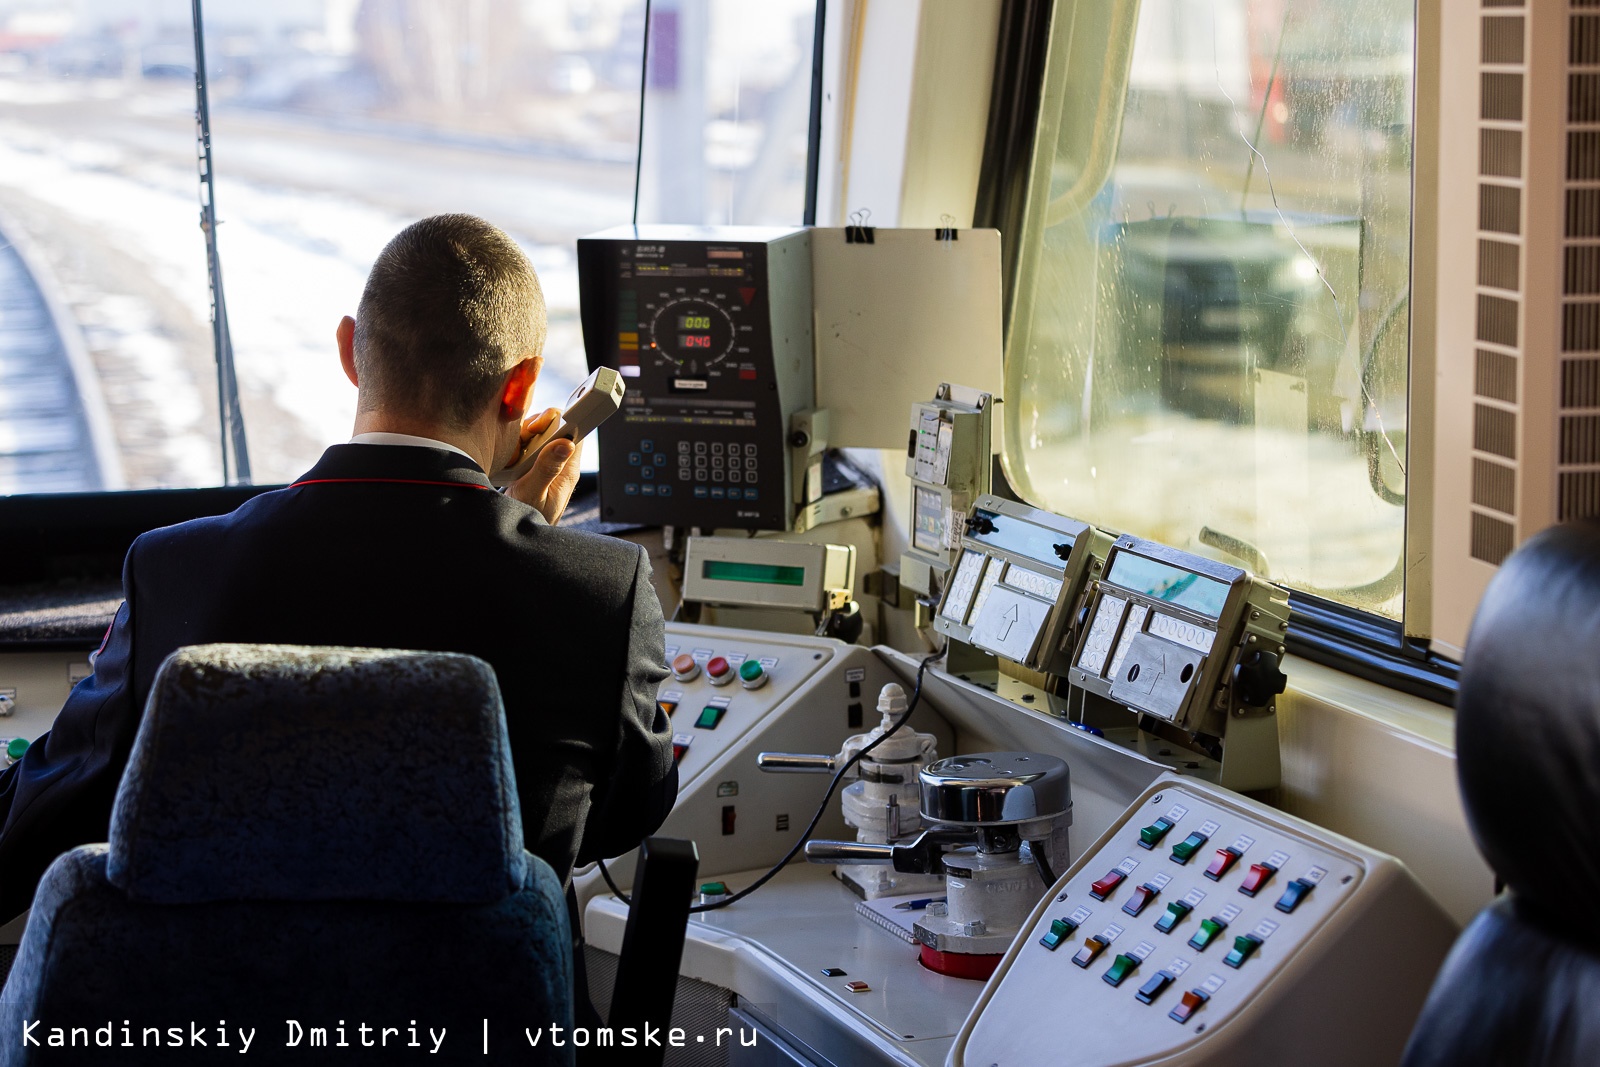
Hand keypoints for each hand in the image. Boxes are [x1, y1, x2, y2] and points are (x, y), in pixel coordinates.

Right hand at [507, 408, 581, 523]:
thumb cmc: (529, 520)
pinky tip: (509, 461)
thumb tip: (566, 443)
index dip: (558, 421)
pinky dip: (515, 448)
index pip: (574, 432)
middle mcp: (560, 465)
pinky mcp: (533, 467)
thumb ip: (548, 468)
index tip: (537, 428)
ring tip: (513, 457)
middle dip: (534, 428)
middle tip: (521, 443)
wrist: (517, 535)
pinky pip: (526, 447)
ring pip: (538, 436)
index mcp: (567, 470)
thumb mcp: (534, 493)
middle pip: (554, 428)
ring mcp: (546, 465)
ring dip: (522, 439)